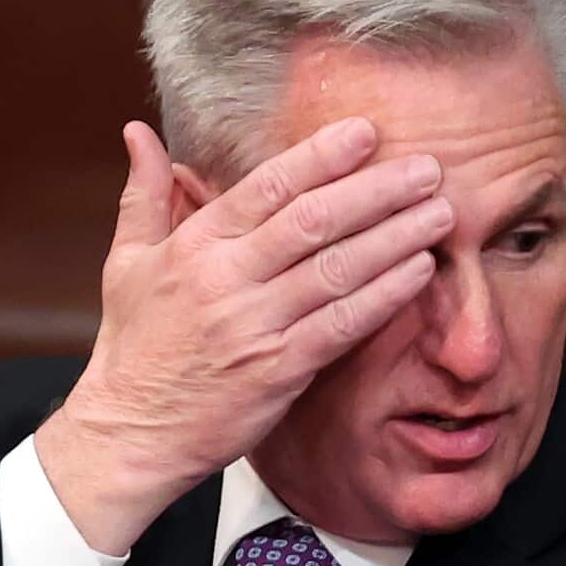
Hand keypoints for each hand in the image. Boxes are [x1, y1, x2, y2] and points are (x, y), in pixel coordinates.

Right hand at [37, 117, 452, 554]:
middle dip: (377, 191)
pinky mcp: (279, 371)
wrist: (130, 433)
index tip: (366, 133)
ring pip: (337, 270)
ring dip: (395, 238)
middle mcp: (227, 280)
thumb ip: (144, 195)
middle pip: (314, 222)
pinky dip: (384, 296)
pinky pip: (342, 326)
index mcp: (195, 246)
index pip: (266, 188)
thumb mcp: (126, 262)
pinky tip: (419, 271)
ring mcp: (255, 327)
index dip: (320, 157)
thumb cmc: (133, 347)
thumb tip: (138, 132)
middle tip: (428, 168)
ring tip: (439, 213)